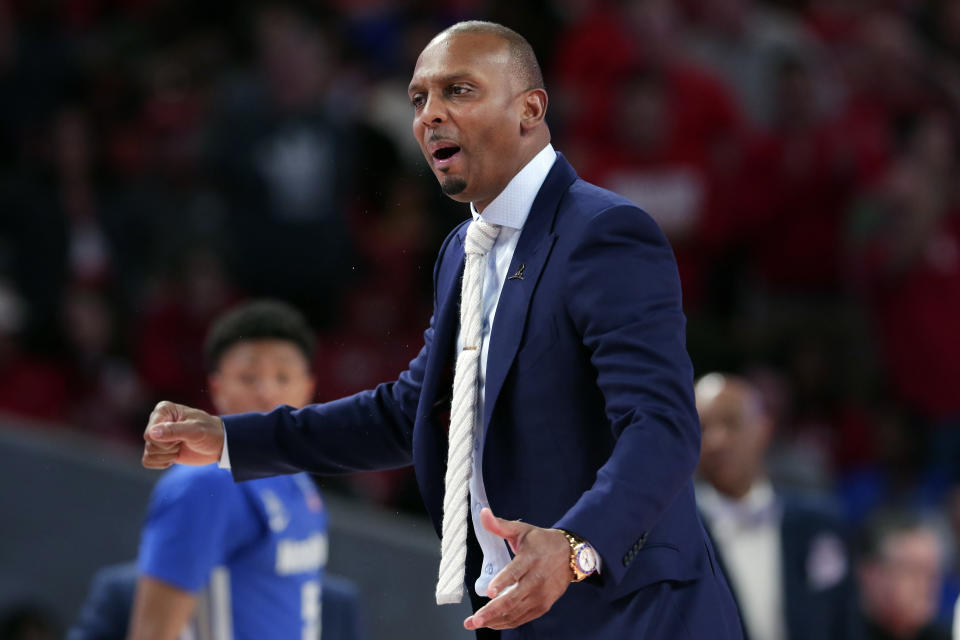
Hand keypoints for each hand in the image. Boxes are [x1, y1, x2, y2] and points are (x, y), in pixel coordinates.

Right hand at [141, 401, 224, 468]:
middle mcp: (156, 421)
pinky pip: (148, 461)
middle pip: (150, 444)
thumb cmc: (209, 432)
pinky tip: (175, 455)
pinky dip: (163, 462)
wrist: (217, 444)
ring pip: (149, 453)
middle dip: (169, 448)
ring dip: (168, 455)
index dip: (167, 441)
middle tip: (183, 441)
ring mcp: (156, 435)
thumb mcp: (195, 430)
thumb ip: (174, 430)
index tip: (183, 435)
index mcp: (164, 410)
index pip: (150, 433)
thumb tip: (151, 433)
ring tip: (181, 445)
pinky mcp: (157, 449)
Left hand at [463, 508, 572, 630]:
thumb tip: (483, 513)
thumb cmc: (541, 542)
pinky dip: (506, 622)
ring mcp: (541, 595)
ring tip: (475, 623)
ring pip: (516, 612)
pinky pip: (523, 618)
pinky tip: (492, 623)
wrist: (570, 555)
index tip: (489, 591)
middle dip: (492, 610)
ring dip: (495, 620)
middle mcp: (537, 579)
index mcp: (530, 558)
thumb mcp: (522, 530)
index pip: (516, 572)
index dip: (502, 582)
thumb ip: (500, 525)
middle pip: (513, 598)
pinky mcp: (543, 605)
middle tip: (474, 618)